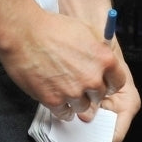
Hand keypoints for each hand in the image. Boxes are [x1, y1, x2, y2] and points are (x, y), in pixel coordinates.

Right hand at [0, 4, 136, 131]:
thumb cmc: (52, 28)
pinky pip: (64, 113)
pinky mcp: (54, 100)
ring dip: (76, 100)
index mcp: (104, 59)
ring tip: (66, 89)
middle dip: (91, 91)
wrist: (24, 33)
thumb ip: (99, 49)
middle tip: (79, 82)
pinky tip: (56, 96)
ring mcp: (73, 91)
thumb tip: (103, 61)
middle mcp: (92, 78)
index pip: (117, 82)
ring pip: (83, 107)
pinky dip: (61, 107)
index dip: (109, 82)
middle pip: (99, 96)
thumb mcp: (86, 31)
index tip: (102, 82)